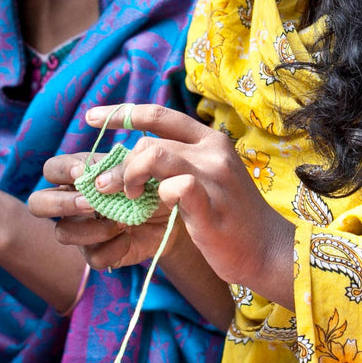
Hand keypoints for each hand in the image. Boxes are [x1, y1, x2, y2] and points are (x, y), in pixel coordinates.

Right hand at [28, 154, 181, 270]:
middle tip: (91, 203)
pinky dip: (113, 248)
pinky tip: (129, 238)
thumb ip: (119, 168)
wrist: (172, 213)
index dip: (62, 171)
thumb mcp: (139, 169)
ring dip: (92, 228)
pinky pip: (91, 257)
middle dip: (62, 204)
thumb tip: (99, 182)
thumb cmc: (151, 184)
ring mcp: (81, 230)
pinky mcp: (95, 253)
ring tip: (121, 222)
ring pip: (63, 233)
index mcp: (79, 176)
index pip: (51, 169)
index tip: (83, 173)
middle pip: (38, 204)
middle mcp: (72, 203)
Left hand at [29, 103, 296, 303]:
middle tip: (103, 186)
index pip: (160, 114)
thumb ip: (177, 166)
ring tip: (124, 197)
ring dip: (130, 175)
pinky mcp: (212, 205)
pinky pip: (177, 187)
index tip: (91, 117)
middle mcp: (213, 151)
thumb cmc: (231, 218)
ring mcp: (214, 177)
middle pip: (150, 141)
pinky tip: (155, 209)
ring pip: (157, 155)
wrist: (269, 250)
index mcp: (210, 141)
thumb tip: (132, 164)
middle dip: (119, 163)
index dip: (122, 112)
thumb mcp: (207, 181)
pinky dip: (158, 195)